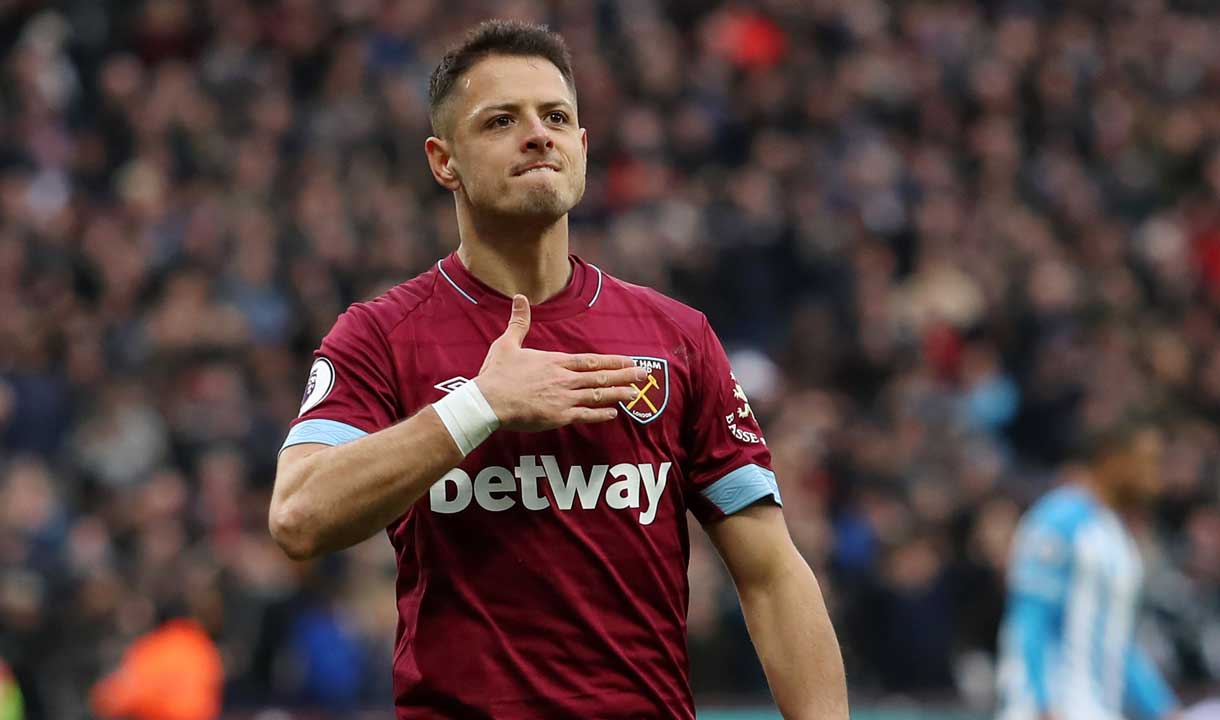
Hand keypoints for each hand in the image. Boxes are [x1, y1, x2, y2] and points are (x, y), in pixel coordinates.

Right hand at [475, 295, 646, 431]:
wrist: (488, 401)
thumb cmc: (496, 374)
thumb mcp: (507, 343)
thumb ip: (519, 322)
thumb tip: (519, 297)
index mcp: (555, 362)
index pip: (591, 361)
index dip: (612, 362)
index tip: (629, 360)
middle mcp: (564, 379)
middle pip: (600, 377)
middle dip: (624, 375)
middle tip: (644, 375)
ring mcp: (563, 399)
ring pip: (597, 396)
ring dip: (618, 394)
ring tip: (635, 393)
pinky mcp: (558, 417)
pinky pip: (585, 415)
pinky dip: (600, 414)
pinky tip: (613, 414)